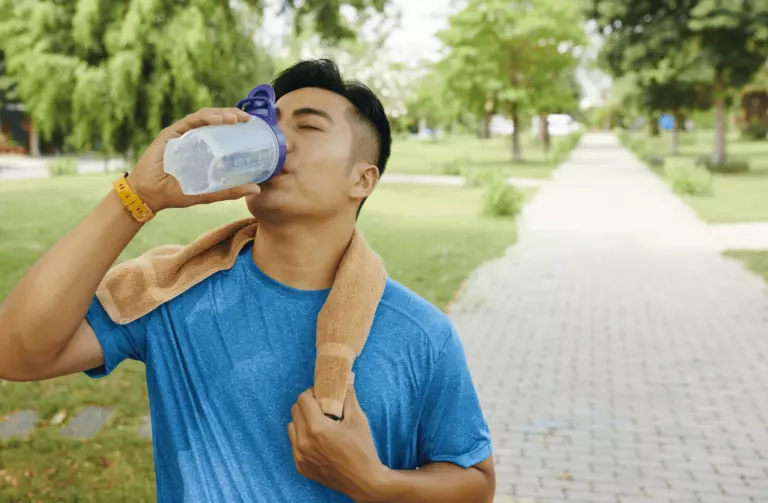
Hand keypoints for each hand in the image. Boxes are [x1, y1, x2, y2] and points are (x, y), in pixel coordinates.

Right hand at [126, 107, 260, 212]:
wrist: (150, 195)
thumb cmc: (178, 193)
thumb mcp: (209, 193)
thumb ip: (230, 191)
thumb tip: (257, 189)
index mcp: (204, 148)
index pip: (224, 131)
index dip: (238, 126)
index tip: (253, 126)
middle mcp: (195, 137)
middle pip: (217, 120)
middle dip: (233, 115)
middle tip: (248, 119)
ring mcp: (183, 134)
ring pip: (206, 116)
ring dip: (222, 114)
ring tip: (235, 119)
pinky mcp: (171, 132)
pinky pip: (191, 120)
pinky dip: (206, 117)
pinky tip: (218, 120)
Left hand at [288, 383, 390, 502]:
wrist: (364, 481)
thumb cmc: (362, 449)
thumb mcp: (358, 419)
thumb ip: (349, 397)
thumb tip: (346, 379)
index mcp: (316, 427)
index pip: (302, 399)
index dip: (311, 393)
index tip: (321, 395)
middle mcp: (304, 441)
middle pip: (295, 411)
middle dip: (306, 405)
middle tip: (320, 407)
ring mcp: (300, 456)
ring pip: (291, 428)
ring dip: (302, 422)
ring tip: (318, 424)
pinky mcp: (301, 467)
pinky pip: (294, 445)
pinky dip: (302, 439)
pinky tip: (317, 441)